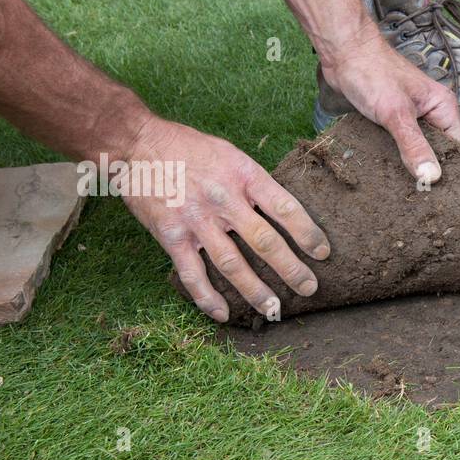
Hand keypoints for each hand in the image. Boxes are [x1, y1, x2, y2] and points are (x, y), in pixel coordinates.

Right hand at [119, 116, 330, 321]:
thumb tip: (281, 212)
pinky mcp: (171, 236)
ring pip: (232, 264)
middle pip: (264, 241)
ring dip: (256, 291)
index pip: (285, 208)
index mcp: (243, 175)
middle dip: (291, 269)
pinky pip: (192, 273)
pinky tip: (223, 315)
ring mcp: (196, 220)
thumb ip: (252, 183)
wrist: (136, 144)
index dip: (307, 233)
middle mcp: (223, 199)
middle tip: (309, 288)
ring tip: (275, 310)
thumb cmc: (188, 148)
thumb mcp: (229, 153)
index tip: (323, 252)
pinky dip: (207, 298)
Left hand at [321, 34, 459, 183]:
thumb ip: (413, 145)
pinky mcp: (394, 119)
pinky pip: (402, 143)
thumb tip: (431, 176)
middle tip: (423, 197)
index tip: (444, 194)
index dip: (454, 170)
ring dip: (412, 164)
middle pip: (440, 150)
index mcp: (443, 107)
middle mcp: (432, 113)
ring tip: (407, 189)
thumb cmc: (372, 72)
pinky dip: (397, 155)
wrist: (342, 51)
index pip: (459, 147)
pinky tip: (390, 171)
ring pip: (419, 148)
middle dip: (431, 170)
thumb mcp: (395, 114)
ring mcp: (413, 116)